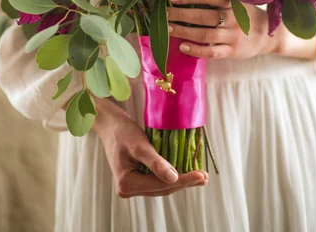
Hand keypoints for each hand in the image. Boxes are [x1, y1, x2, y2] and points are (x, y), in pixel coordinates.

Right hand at [93, 98, 207, 197]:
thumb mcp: (139, 145)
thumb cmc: (123, 132)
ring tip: (200, 176)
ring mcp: (133, 185)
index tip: (200, 175)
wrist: (111, 125)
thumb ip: (155, 162)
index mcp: (127, 184)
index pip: (160, 185)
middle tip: (204, 176)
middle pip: (162, 188)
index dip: (183, 180)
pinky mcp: (137, 179)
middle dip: (185, 182)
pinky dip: (173, 176)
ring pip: (162, 186)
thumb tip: (174, 178)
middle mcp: (128, 189)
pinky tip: (186, 173)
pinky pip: (158, 180)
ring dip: (181, 181)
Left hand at [167, 0, 315, 60]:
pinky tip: (182, 47)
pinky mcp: (232, 51)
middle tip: (164, 14)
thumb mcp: (238, 1)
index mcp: (233, 2)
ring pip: (204, 34)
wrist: (269, 35)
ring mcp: (233, 36)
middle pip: (203, 16)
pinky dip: (196, 50)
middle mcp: (233, 18)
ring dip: (184, 31)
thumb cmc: (246, 15)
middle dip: (181, 14)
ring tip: (167, 29)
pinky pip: (211, 52)